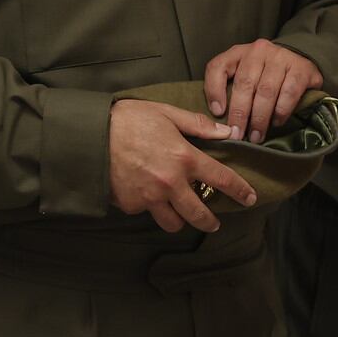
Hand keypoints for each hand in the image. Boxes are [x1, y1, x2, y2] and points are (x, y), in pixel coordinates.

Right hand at [108, 99, 257, 233]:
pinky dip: (148, 207)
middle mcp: (170, 183)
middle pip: (199, 214)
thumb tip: (226, 133)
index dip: (239, 191)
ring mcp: (150, 197)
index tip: (249, 199)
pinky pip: (146, 212)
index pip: (222, 179)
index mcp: (184, 158)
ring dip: (179, 219)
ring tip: (178, 212)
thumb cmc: (128, 119)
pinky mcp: (131, 205)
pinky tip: (143, 193)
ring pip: (173, 222)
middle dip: (210, 221)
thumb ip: (198, 125)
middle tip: (214, 223)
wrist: (88, 135)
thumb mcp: (165, 113)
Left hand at [202, 39, 322, 143]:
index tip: (218, 113)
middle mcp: (258, 51)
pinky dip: (281, 111)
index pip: (218, 67)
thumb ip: (230, 89)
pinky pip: (289, 93)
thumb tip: (219, 118)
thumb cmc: (266, 74)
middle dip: (239, 114)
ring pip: (266, 91)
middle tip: (237, 135)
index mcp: (238, 52)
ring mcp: (281, 58)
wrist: (300, 61)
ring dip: (260, 118)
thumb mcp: (244, 75)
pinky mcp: (301, 68)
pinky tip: (277, 122)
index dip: (214, 90)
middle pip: (244, 84)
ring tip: (256, 136)